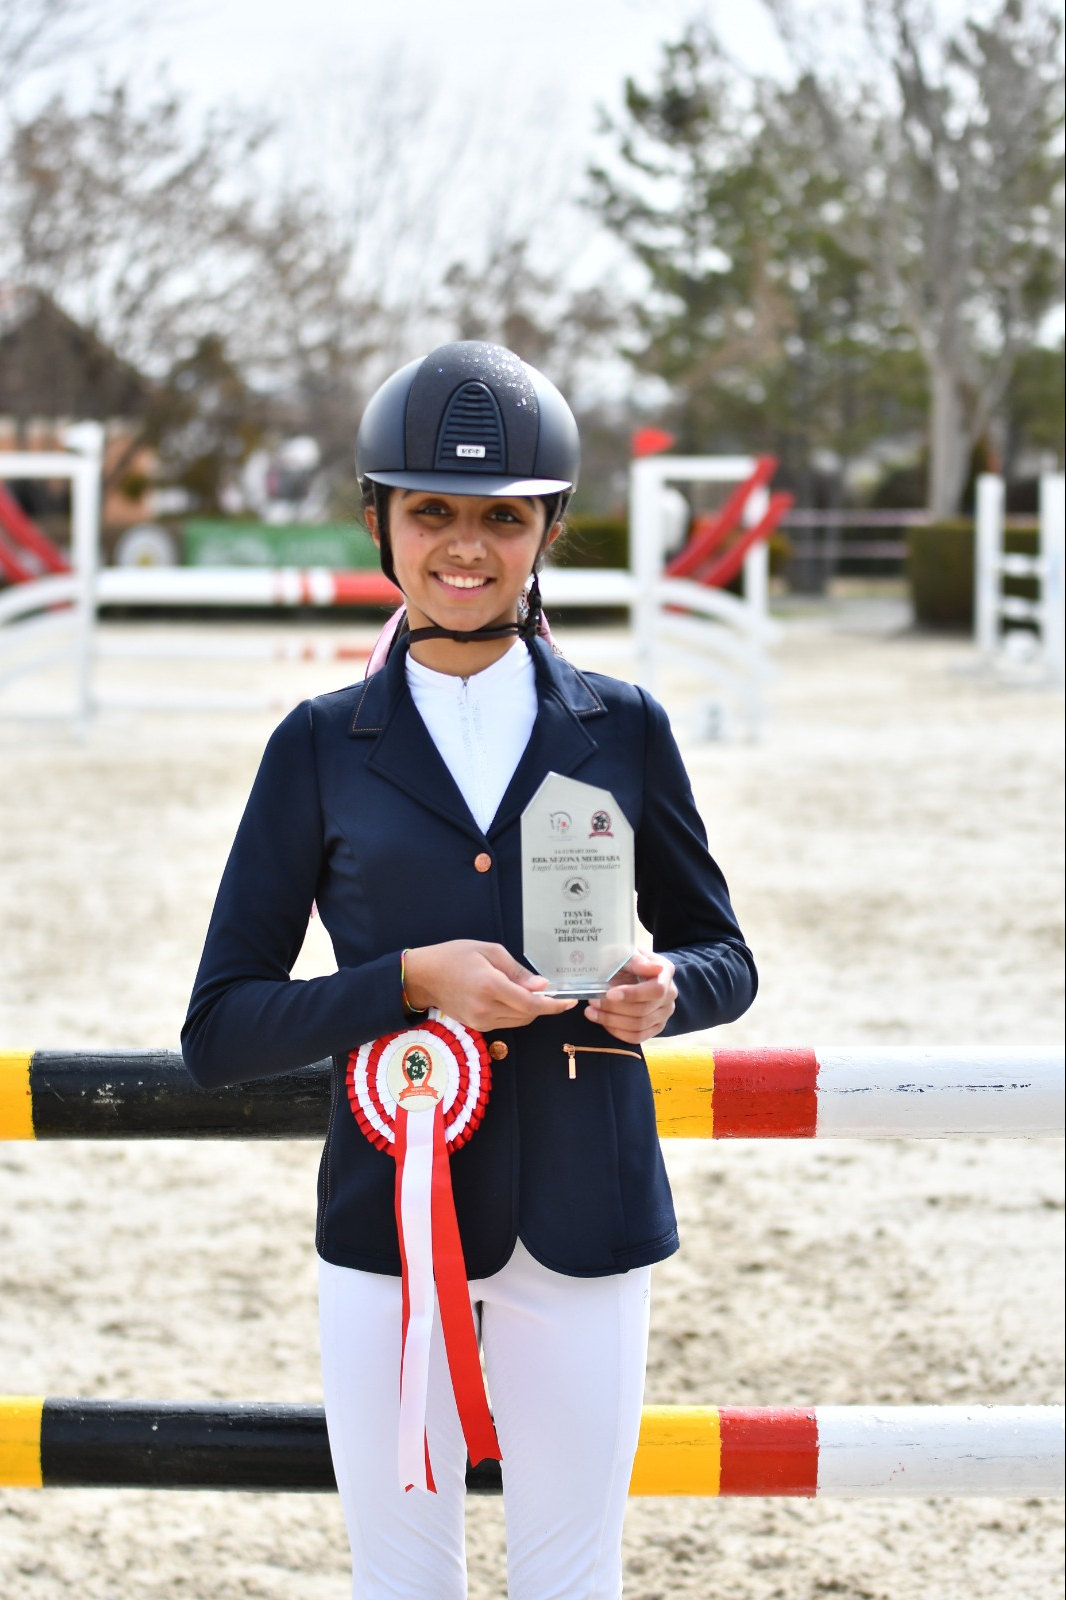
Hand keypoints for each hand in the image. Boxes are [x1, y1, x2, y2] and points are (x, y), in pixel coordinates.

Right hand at [403, 940, 577, 1030]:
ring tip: (535, 994)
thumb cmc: (455, 956)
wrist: (424, 976)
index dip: (554, 1005)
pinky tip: (516, 999)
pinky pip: (506, 1023)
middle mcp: (486, 1008)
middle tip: (555, 993)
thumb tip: (542, 987)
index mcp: (491, 986)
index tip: (570, 1001)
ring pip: (519, 1021)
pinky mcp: (476, 1026)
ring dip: (531, 1010)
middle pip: (528, 1015)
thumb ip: (517, 971)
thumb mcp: (489, 951)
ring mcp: (480, 1021)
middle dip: (545, 1006)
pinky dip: (516, 1013)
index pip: (531, 1003)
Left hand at [583, 950, 675, 1043]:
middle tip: (593, 1001)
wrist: (639, 972)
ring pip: (639, 1025)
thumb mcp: (630, 952)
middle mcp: (670, 995)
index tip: (609, 993)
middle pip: (644, 1010)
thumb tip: (647, 968)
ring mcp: (664, 1013)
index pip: (655, 989)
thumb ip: (635, 960)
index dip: (632, 994)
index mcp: (665, 972)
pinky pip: (637, 1037)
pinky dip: (617, 1032)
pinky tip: (603, 1022)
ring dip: (611, 1020)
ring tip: (591, 1012)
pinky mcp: (656, 1027)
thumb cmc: (630, 960)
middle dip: (614, 1008)